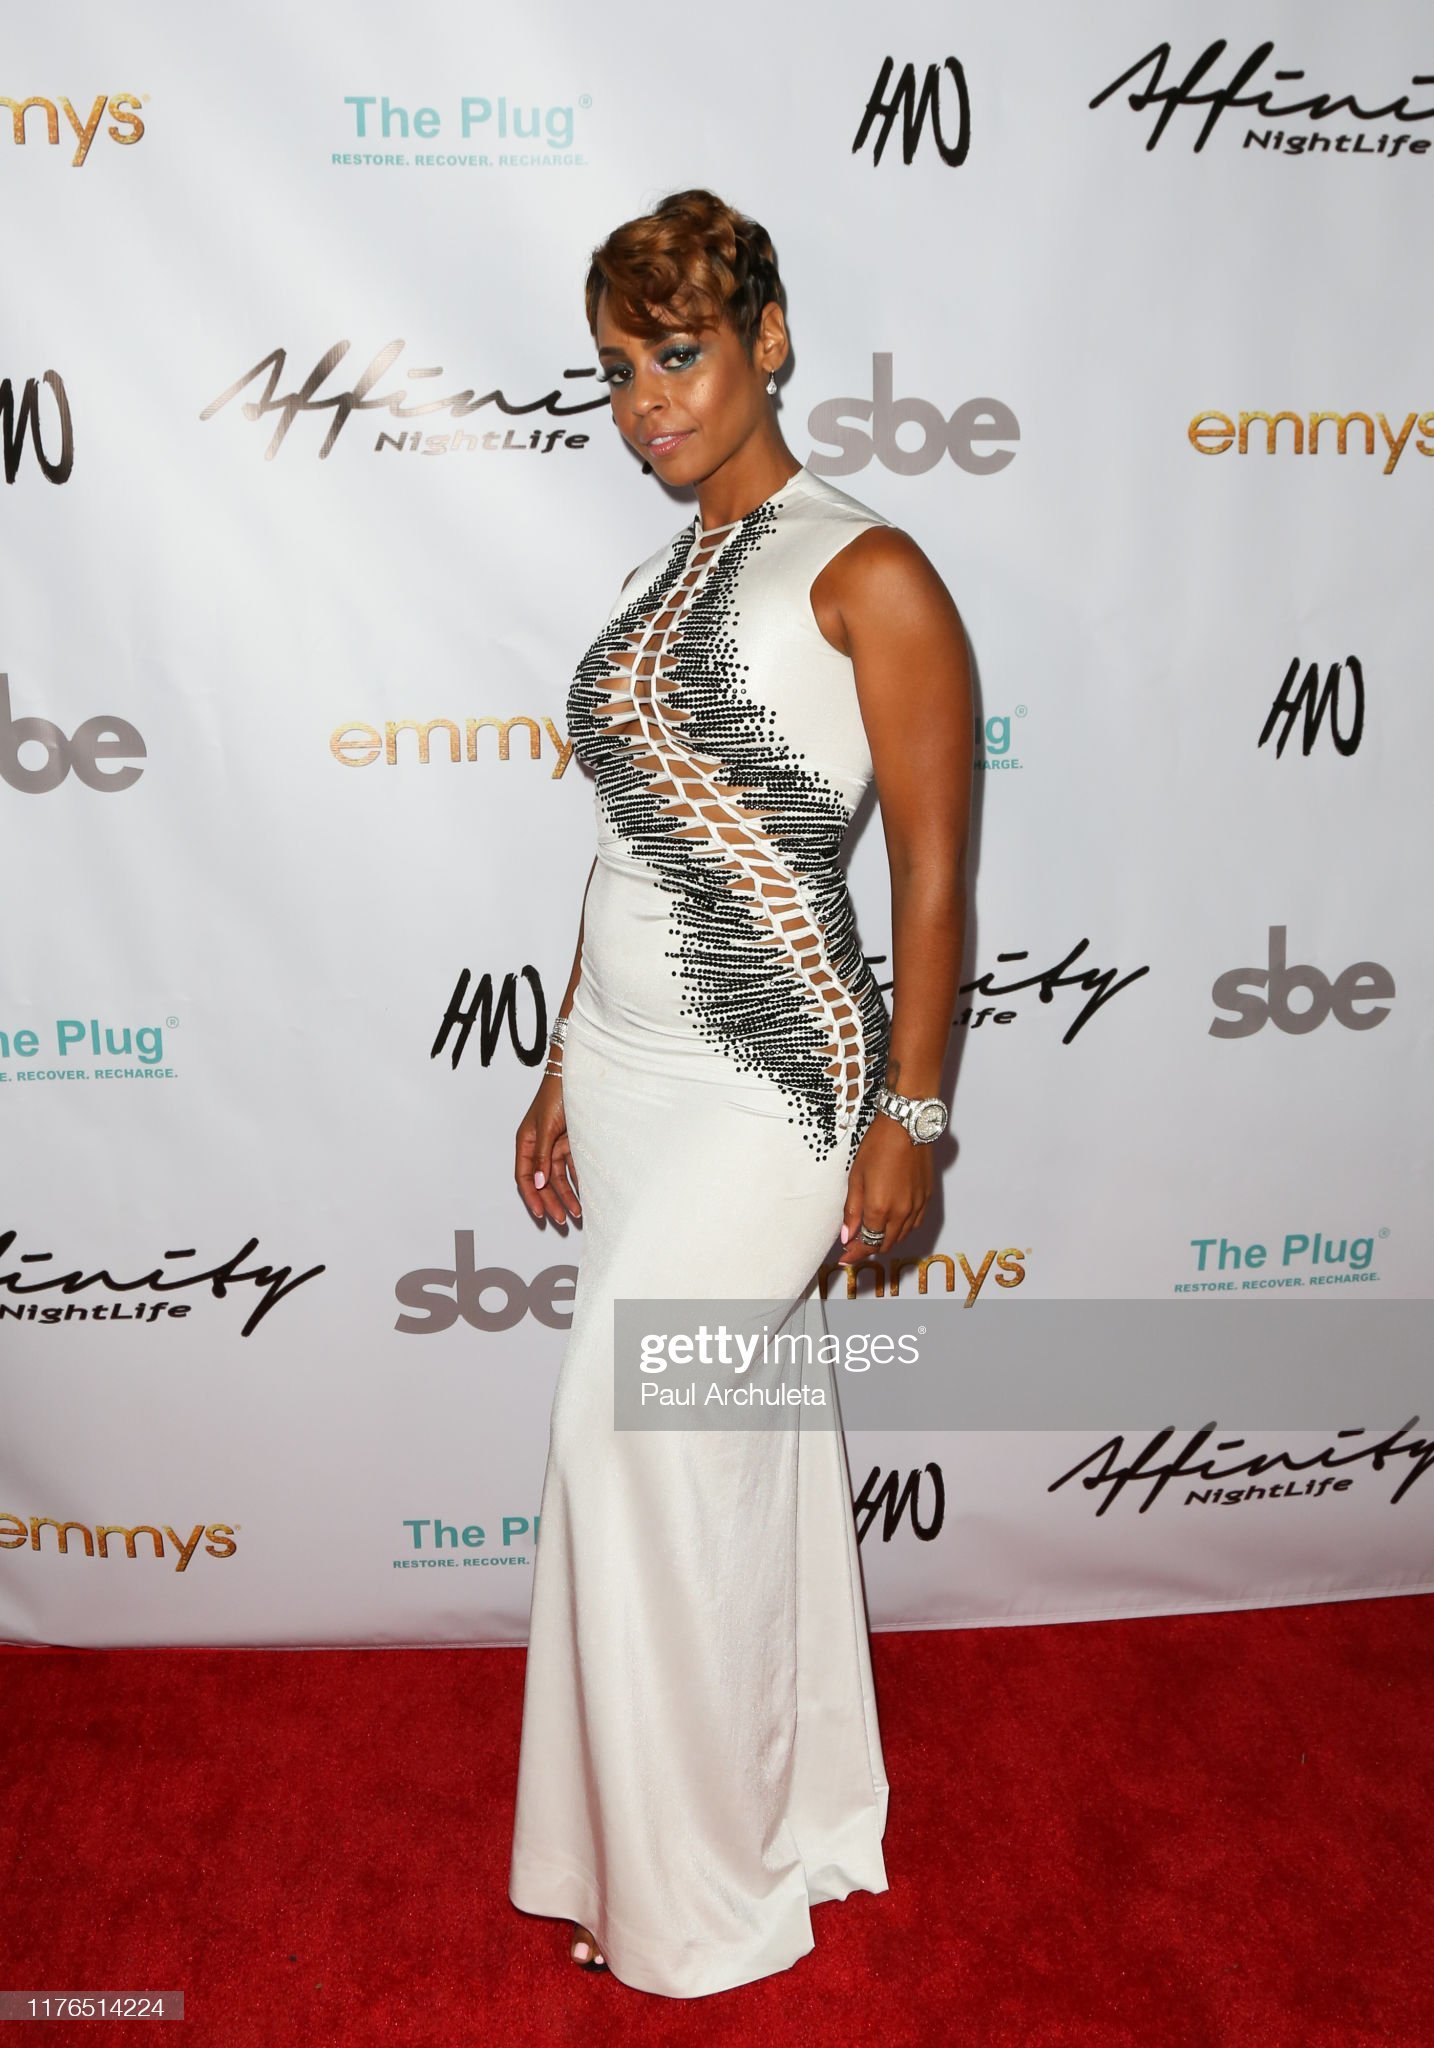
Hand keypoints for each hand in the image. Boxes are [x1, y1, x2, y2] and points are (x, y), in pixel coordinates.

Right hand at [515, 1072, 582, 1226]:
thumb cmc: (556, 1095)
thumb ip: (541, 1156)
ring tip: (578, 1213)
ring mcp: (556, 1145)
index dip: (531, 1196)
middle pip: (543, 1181)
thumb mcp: (546, 1127)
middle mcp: (540, 1146)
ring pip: (560, 1178)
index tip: (541, 1214)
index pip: (524, 1177)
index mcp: (526, 1142)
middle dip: (552, 1201)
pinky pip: (574, 1167)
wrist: (579, 1075)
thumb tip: (537, 1183)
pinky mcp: (573, 1143)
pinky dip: (579, 1181)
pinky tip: (586, 1195)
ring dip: (568, 1195)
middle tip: (563, 1220)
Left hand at [837, 1114, 931, 1263]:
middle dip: (869, 1248)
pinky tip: (892, 1222)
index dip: (855, 1254)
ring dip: (885, 1240)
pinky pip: (914, 1224)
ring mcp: (916, 1207)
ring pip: (901, 1236)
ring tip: (872, 1234)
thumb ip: (852, 1211)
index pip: (867, 1243)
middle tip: (855, 1245)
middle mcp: (901, 1213)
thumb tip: (847, 1237)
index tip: (845, 1258)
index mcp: (879, 1209)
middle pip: (885, 1244)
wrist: (906, 1127)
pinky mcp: (926, 1198)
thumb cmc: (877, 1147)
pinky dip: (902, 1230)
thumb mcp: (856, 1178)